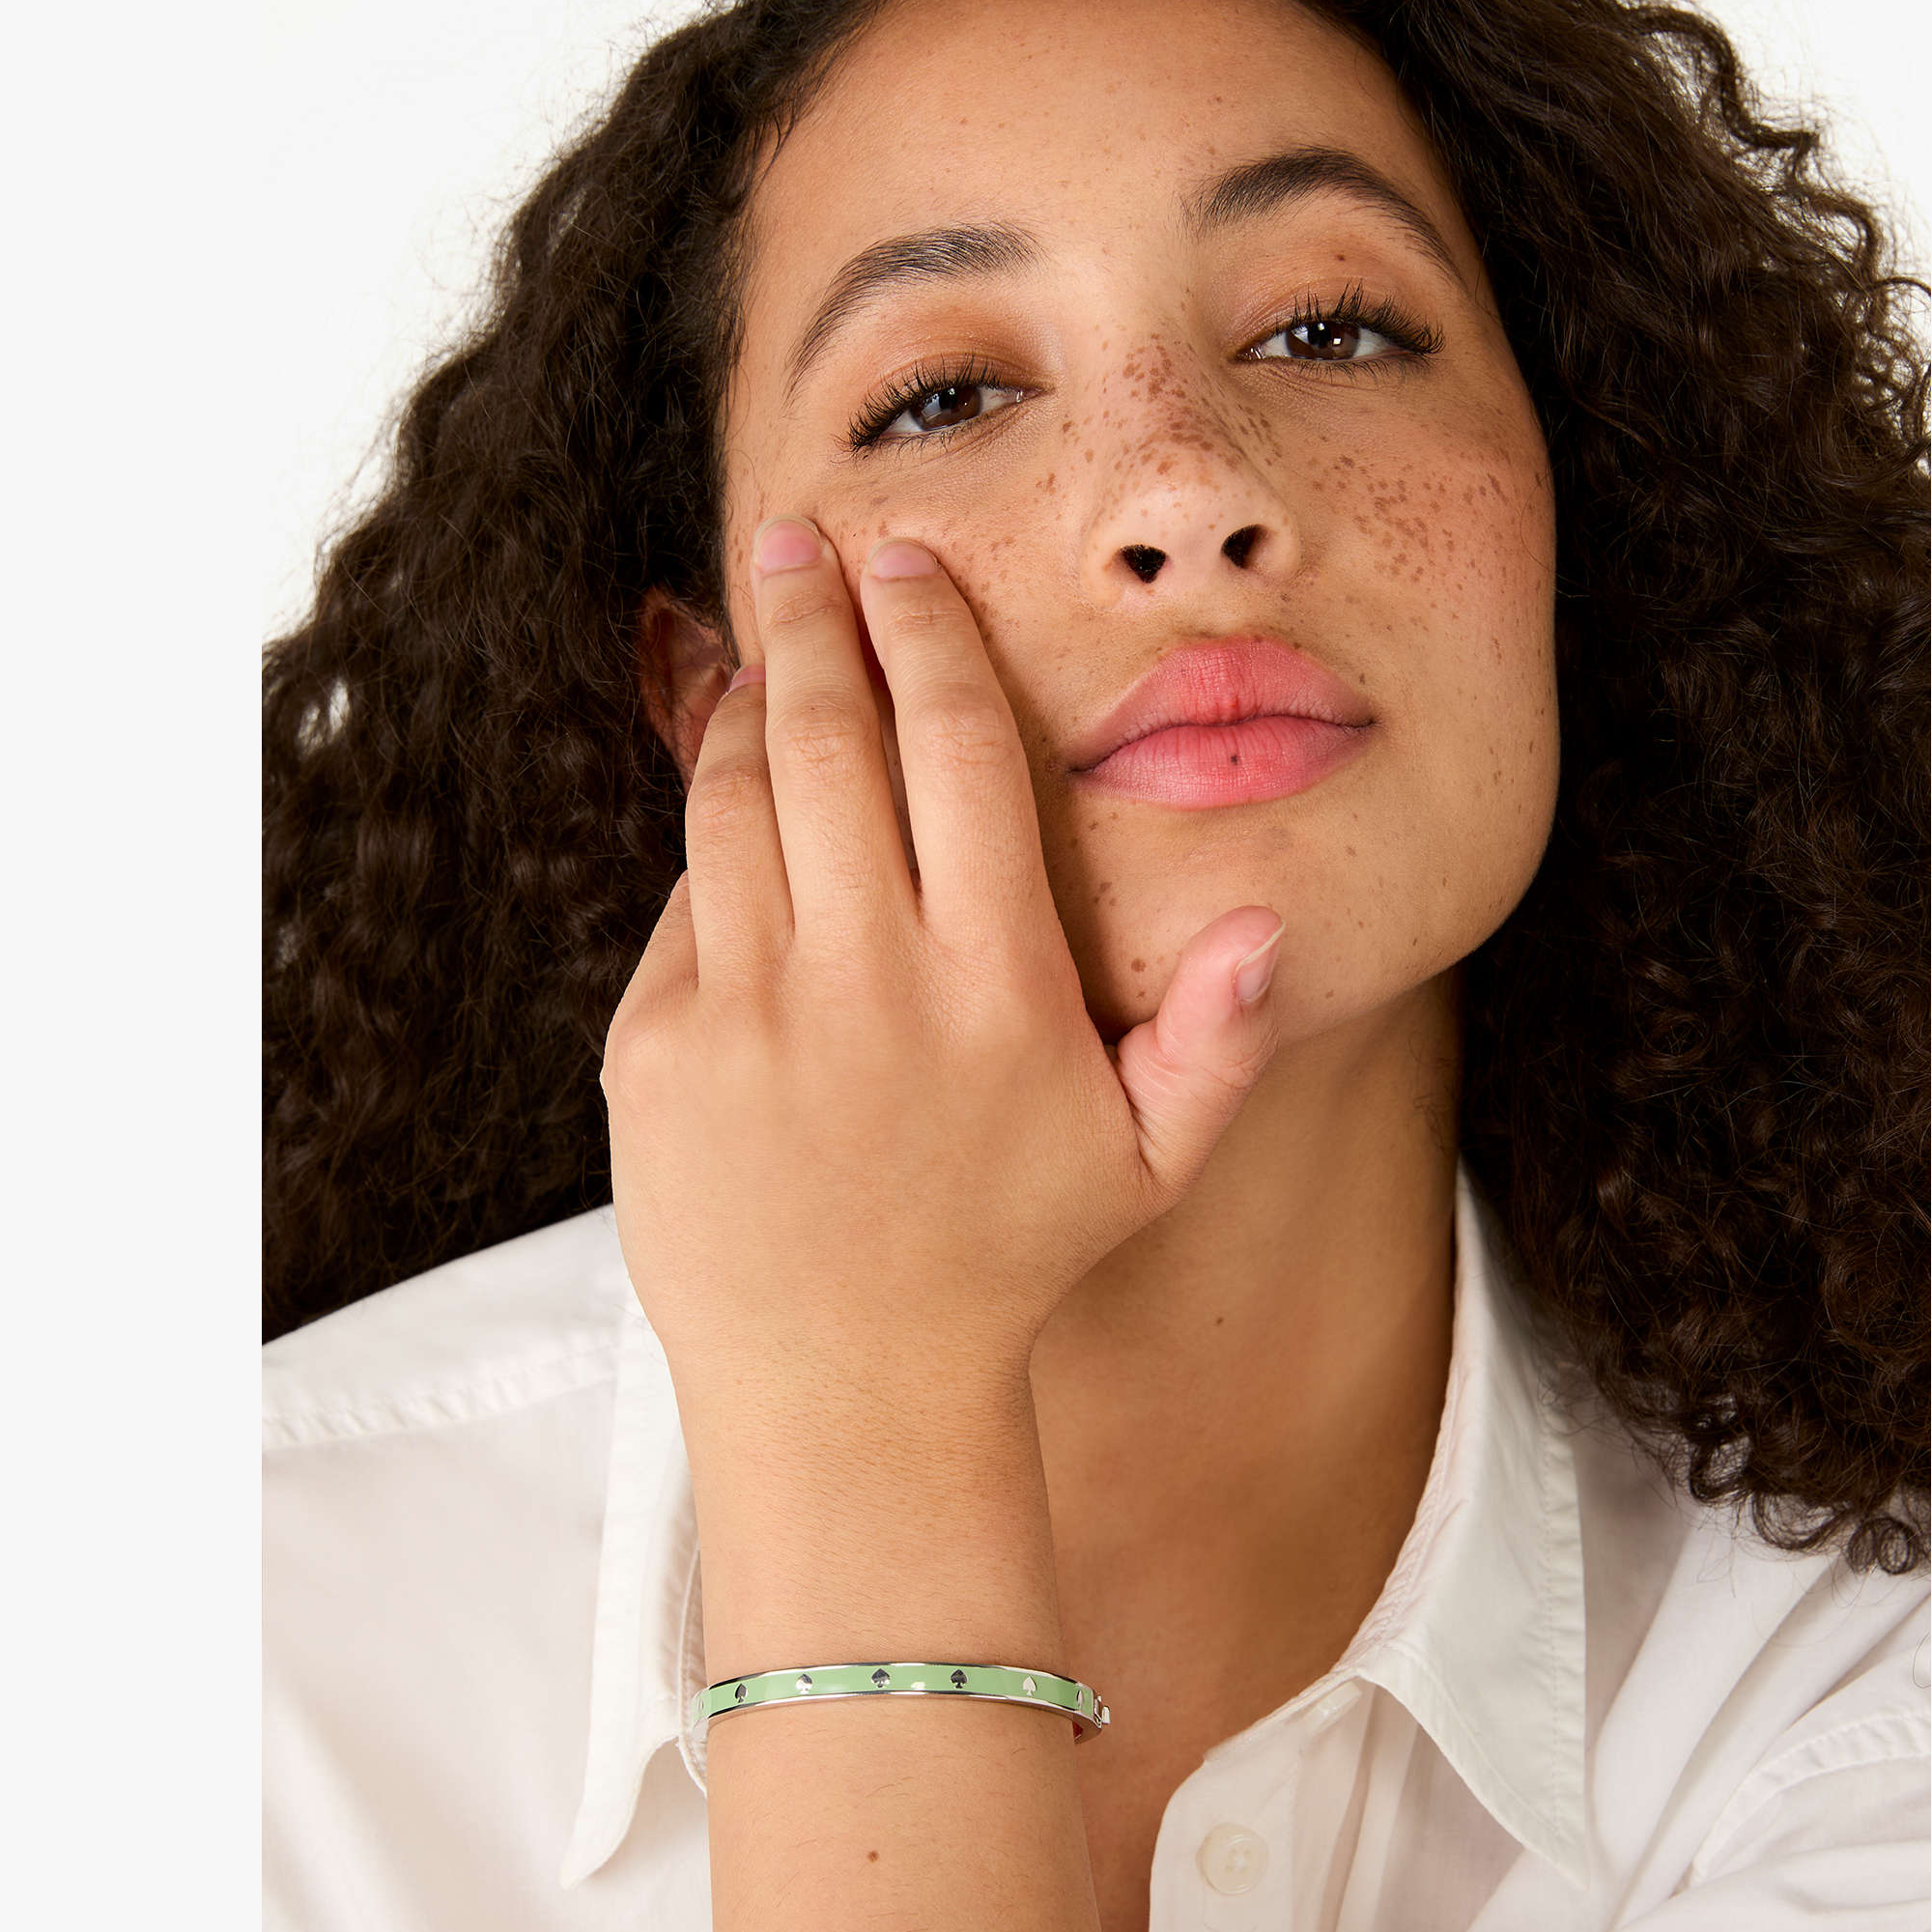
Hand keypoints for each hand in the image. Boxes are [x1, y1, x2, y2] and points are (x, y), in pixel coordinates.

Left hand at [603, 515, 1290, 1409]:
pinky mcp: (660, 1048)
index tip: (905, 563)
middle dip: (817, 617)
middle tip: (802, 540)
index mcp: (997, 983)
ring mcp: (752, 1010)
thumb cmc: (1008, 1261)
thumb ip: (1221, 1040)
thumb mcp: (1148, 1165)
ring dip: (751, 700)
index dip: (930, 637)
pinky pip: (682, 904)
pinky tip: (733, 797)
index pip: (959, 752)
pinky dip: (709, 836)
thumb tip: (1271, 920)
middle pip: (836, 738)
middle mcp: (872, 977)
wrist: (846, 1391)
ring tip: (764, 641)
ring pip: (740, 799)